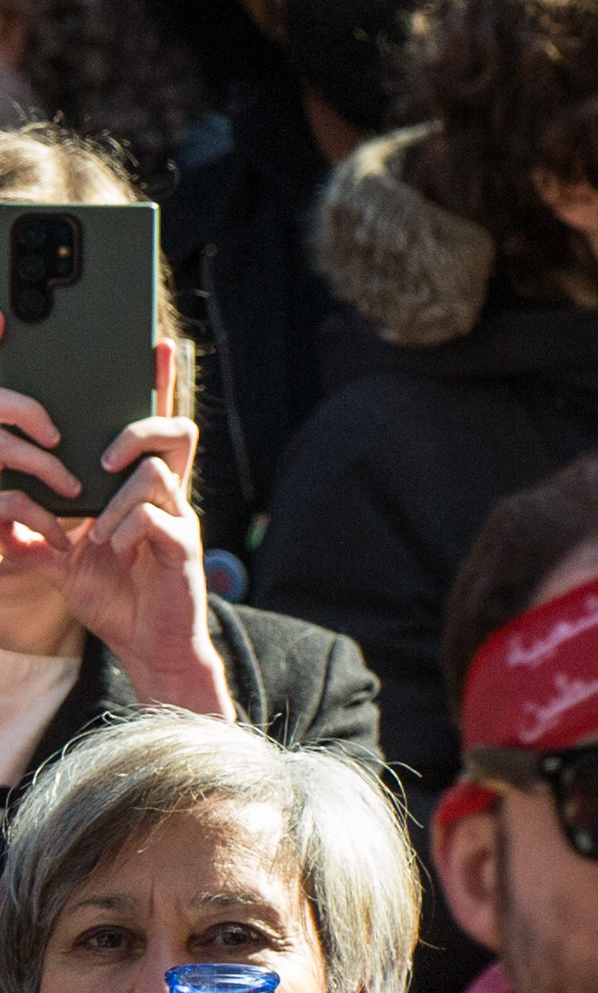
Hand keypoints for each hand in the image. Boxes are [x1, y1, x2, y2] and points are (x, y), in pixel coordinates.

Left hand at [0, 378, 218, 718]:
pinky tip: (116, 549)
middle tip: (103, 459)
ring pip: (156, 474)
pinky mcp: (185, 546)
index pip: (155, 430)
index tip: (160, 347)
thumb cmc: (116, 600)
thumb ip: (32, 538)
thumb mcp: (61, 565)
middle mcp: (168, 497)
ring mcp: (180, 519)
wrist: (149, 645)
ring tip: (102, 533)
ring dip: (118, 499)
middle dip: (137, 430)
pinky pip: (157, 517)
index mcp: (141, 493)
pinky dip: (127, 529)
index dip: (159, 387)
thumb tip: (1, 515)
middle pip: (175, 432)